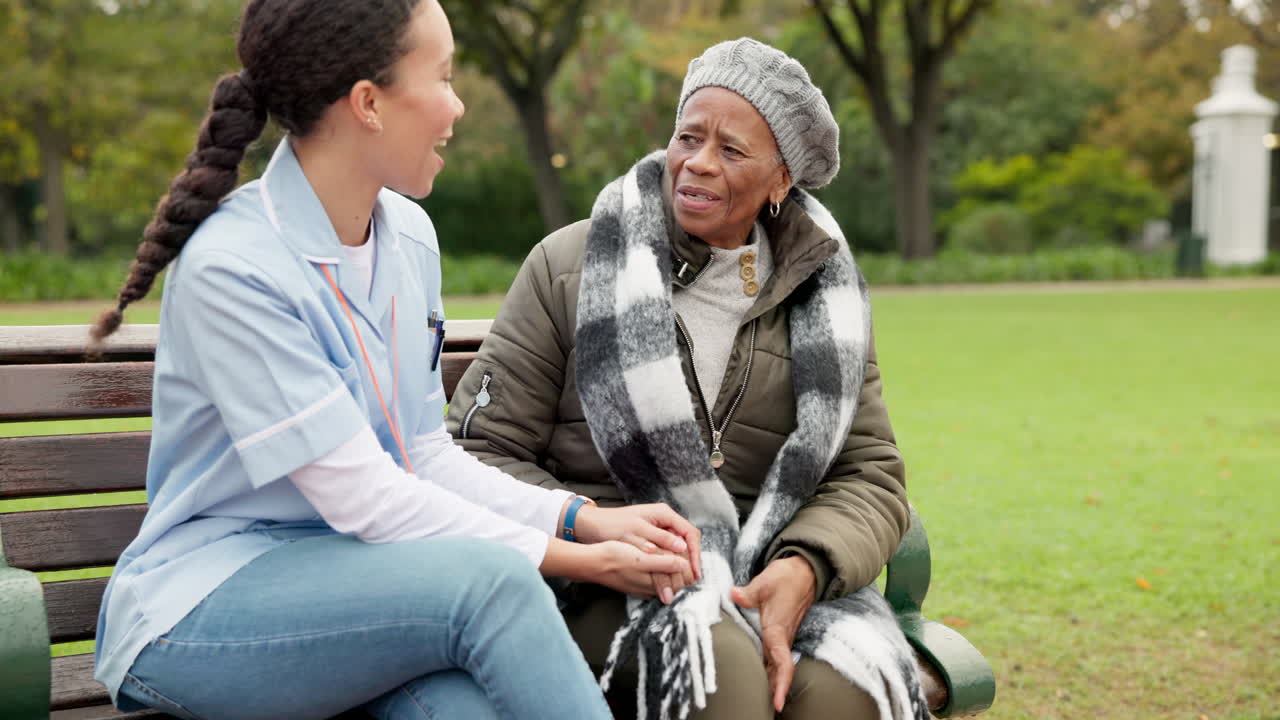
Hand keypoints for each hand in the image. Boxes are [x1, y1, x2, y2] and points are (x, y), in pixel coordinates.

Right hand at [553, 539, 691, 596]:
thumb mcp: (642, 559)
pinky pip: (653, 578)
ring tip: (675, 554)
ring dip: (671, 569)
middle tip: (687, 555)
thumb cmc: (615, 558)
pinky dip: (659, 570)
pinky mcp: (634, 582)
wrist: (593, 562)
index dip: (689, 570)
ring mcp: (641, 587)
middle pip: (674, 583)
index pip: (681, 583)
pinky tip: (658, 558)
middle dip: (683, 571)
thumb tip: (684, 566)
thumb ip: (664, 564)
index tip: (692, 556)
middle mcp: (650, 590)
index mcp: (654, 585)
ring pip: (664, 580)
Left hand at [573, 503, 701, 581]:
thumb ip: (660, 539)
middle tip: (692, 579)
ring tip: (684, 579)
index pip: (689, 533)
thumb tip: (682, 547)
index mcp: (664, 514)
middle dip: (691, 559)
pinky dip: (672, 562)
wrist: (593, 526)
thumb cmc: (612, 524)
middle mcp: (665, 520)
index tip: (695, 570)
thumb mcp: (637, 531)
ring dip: (683, 562)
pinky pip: (669, 550)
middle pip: (687, 540)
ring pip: (679, 546)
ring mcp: (659, 529)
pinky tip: (671, 574)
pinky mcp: (653, 538)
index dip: (695, 552)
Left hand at [730, 555, 816, 711]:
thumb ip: (747, 593)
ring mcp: (782, 636)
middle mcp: (782, 637)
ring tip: (761, 701)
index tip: (778, 702)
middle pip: (779, 671)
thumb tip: (732, 594)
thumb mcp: (765, 582)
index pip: (783, 663)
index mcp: (777, 629)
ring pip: (777, 665)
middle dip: (774, 691)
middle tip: (765, 710)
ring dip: (771, 682)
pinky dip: (770, 669)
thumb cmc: (786, 577)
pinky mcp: (780, 632)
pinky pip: (775, 656)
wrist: (804, 571)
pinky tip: (759, 676)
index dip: (781, 684)